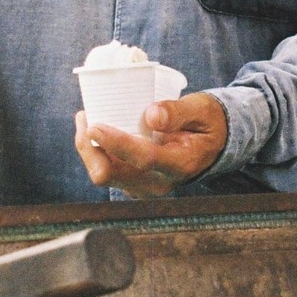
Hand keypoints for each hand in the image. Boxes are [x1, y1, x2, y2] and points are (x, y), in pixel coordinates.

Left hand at [75, 92, 227, 196]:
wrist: (211, 146)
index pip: (143, 159)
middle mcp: (159, 182)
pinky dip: (95, 152)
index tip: (95, 125)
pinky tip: (96, 131)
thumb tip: (151, 116)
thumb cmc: (206, 123)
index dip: (116, 143)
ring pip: (103, 174)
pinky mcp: (133, 184)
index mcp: (180, 164)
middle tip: (85, 116)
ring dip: (88, 148)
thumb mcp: (202, 109)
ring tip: (86, 118)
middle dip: (89, 146)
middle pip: (111, 174)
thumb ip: (178, 112)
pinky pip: (106, 171)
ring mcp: (144, 187)